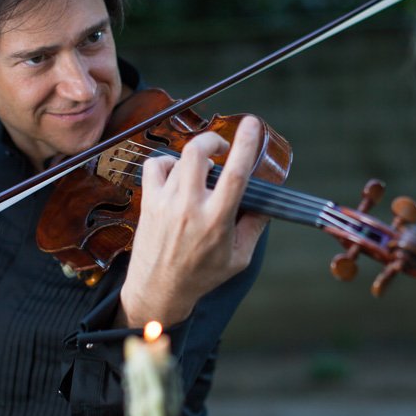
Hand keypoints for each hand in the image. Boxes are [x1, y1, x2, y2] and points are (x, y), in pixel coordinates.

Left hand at [119, 116, 267, 327]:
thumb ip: (254, 226)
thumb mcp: (239, 257)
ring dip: (194, 157)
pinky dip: (167, 163)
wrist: (158, 292)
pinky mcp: (148, 203)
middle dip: (213, 140)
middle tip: (221, 149)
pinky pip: (155, 165)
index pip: (235, 173)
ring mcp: (165, 203)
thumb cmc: (201, 276)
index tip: (252, 124)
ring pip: (179, 158)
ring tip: (201, 171)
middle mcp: (189, 207)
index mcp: (217, 220)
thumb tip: (266, 201)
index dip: (245, 144)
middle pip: (198, 152)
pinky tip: (175, 175)